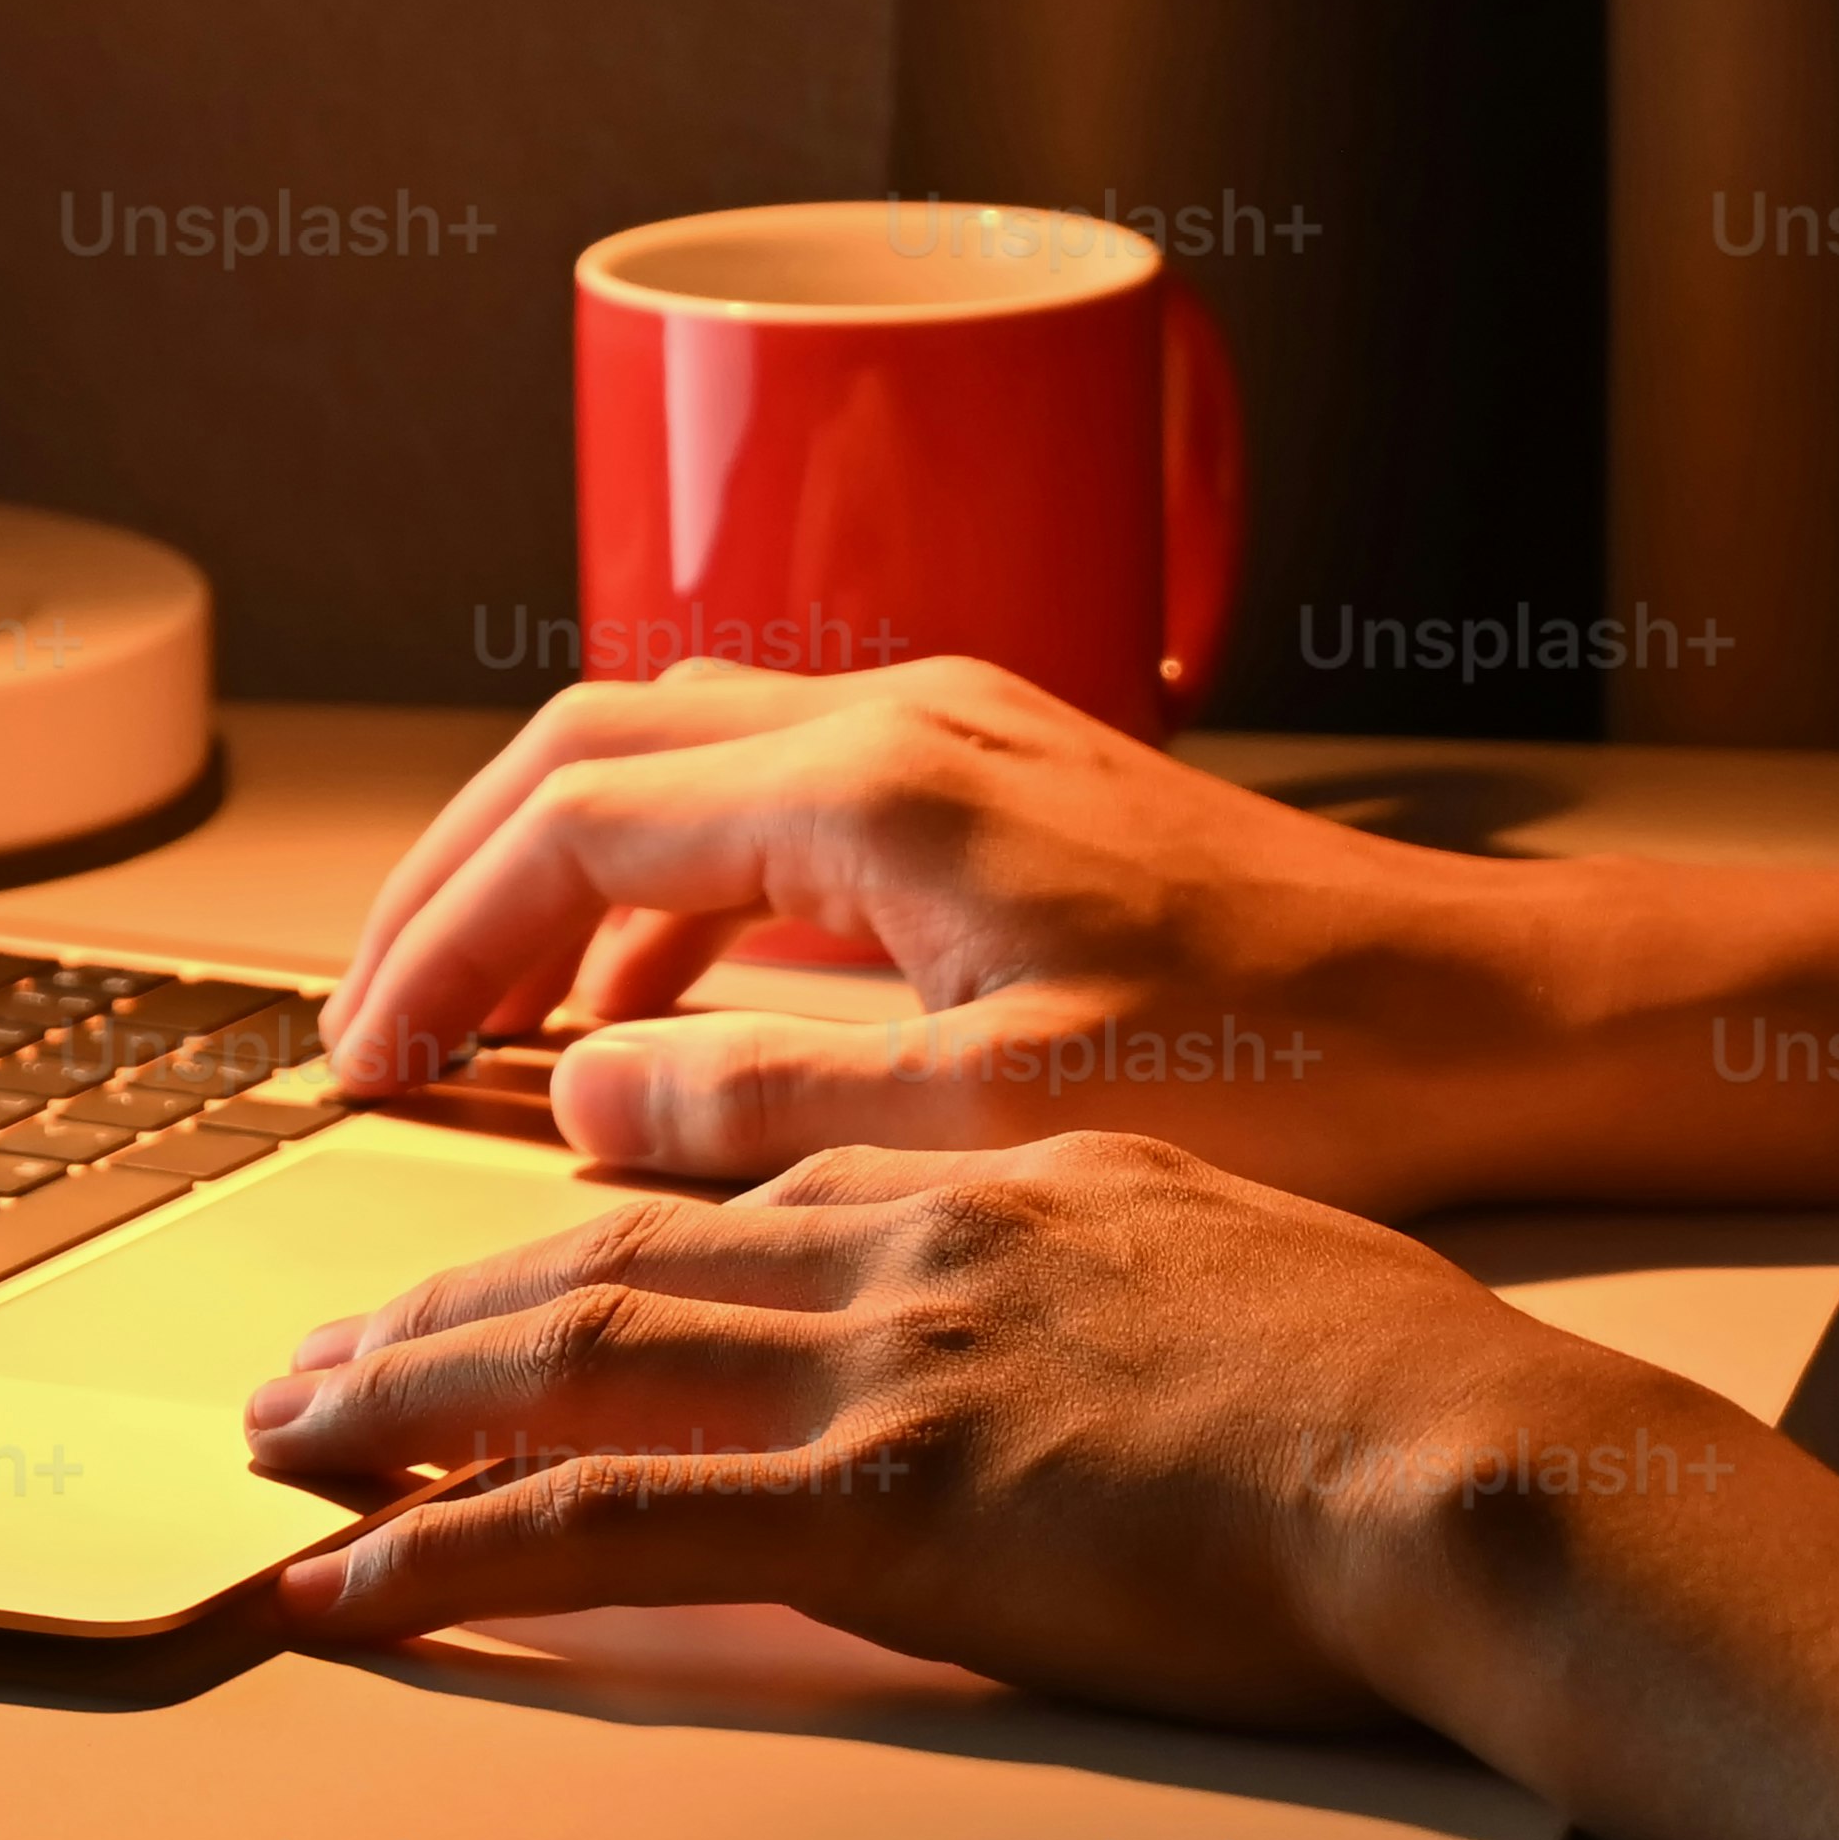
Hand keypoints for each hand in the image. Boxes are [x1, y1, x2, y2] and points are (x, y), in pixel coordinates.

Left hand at [230, 1130, 1728, 1726]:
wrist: (1467, 1460)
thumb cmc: (1405, 1386)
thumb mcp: (1233, 1241)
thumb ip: (1098, 1238)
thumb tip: (1048, 1271)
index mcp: (993, 1188)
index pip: (741, 1206)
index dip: (592, 1238)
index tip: (508, 1284)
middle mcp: (907, 1255)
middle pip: (609, 1257)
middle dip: (436, 1308)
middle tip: (314, 1358)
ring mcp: (881, 1375)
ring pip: (570, 1361)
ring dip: (399, 1400)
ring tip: (284, 1441)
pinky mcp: (877, 1512)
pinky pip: (608, 1525)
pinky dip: (452, 1551)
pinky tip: (356, 1582)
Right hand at [324, 655, 1603, 1209]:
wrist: (1475, 1014)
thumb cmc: (1290, 1068)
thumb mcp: (997, 1118)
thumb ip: (765, 1102)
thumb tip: (581, 1099)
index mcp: (877, 785)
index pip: (574, 825)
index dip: (442, 941)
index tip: (362, 1053)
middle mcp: (898, 721)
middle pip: (587, 752)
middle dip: (454, 883)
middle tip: (368, 1018)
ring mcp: (946, 738)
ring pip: (670, 763)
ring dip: (552, 882)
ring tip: (477, 1025)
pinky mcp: (990, 787)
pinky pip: (764, 806)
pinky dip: (668, 899)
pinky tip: (656, 1022)